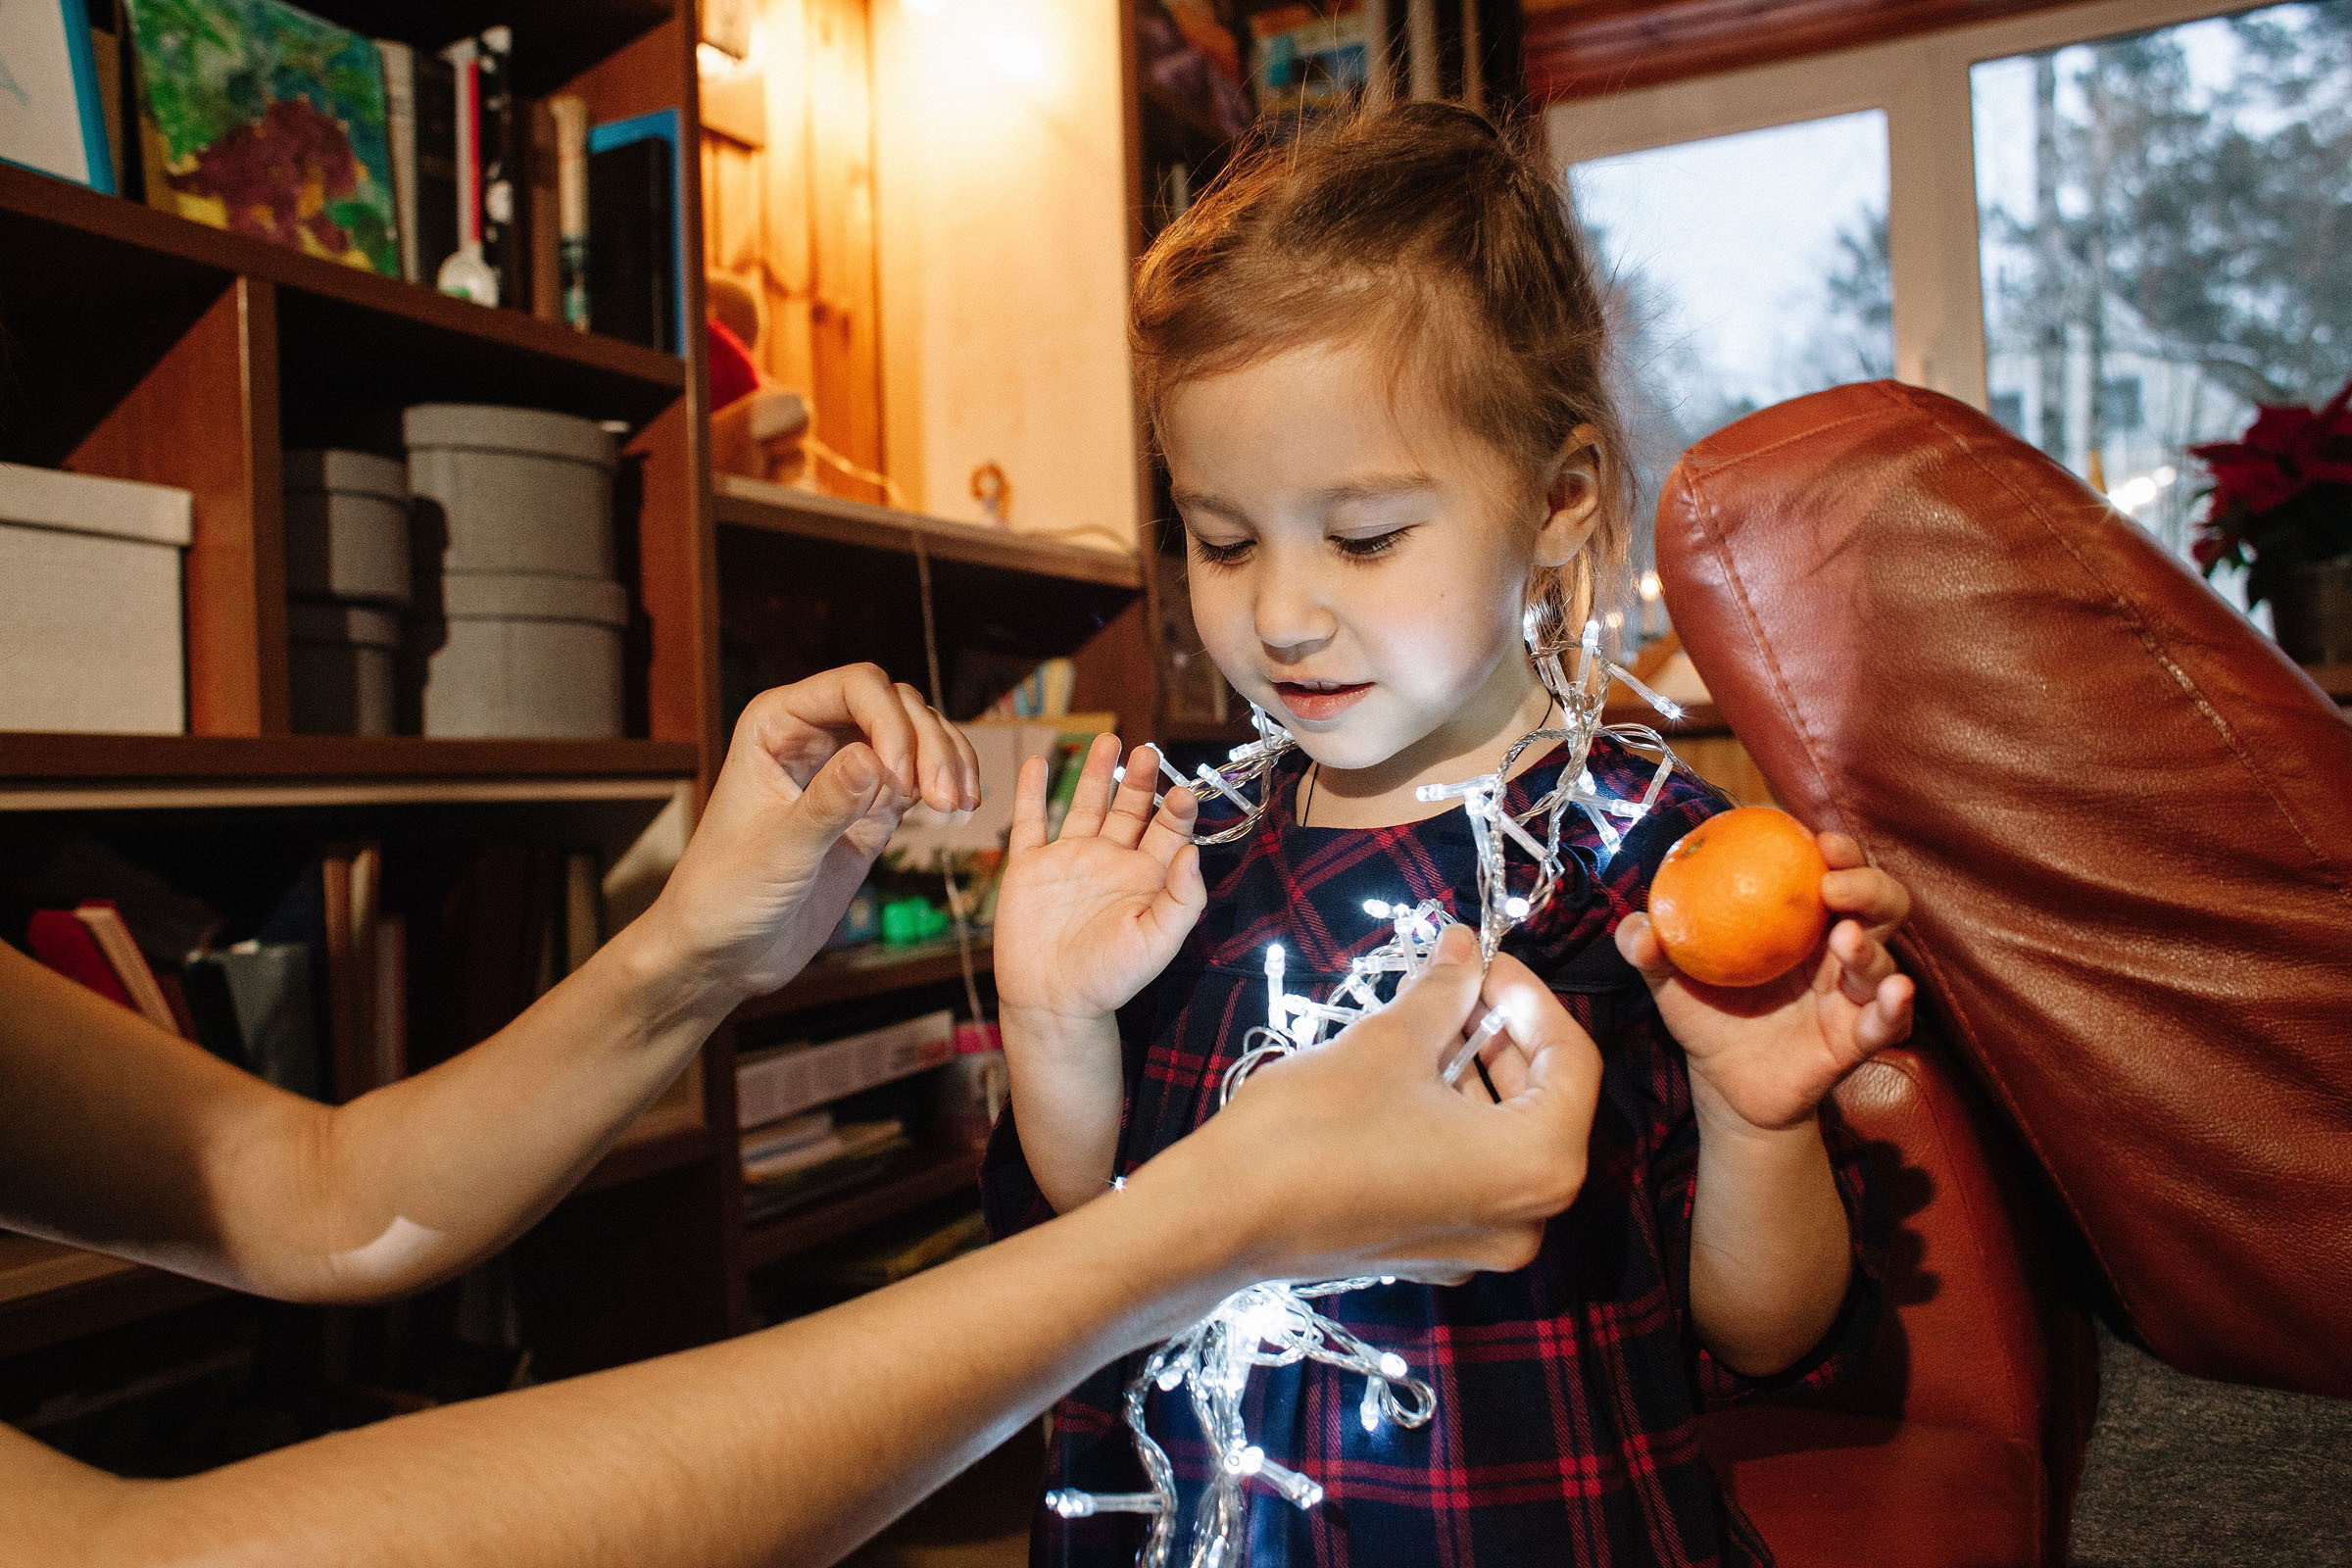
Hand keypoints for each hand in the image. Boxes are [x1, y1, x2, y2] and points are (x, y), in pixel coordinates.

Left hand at [648, 666, 978, 1005]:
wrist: (727, 949)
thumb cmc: (726, 894)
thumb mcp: (777, 851)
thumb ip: (826, 804)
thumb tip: (875, 759)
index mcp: (778, 724)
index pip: (855, 687)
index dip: (891, 722)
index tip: (902, 779)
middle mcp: (816, 735)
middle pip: (897, 705)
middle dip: (930, 745)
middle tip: (947, 802)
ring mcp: (848, 770)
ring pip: (918, 735)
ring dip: (948, 763)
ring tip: (960, 809)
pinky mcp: (873, 807)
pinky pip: (922, 776)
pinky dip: (948, 786)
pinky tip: (959, 812)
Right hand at [993, 736, 1204, 1026]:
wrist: (1052, 1001)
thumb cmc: (1109, 978)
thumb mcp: (1157, 942)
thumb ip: (1182, 899)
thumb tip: (1192, 851)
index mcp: (1145, 878)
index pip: (1167, 832)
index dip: (1177, 810)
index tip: (1182, 792)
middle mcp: (1110, 862)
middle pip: (1130, 809)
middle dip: (1140, 779)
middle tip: (1148, 749)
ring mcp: (1069, 860)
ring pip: (1084, 805)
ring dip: (1096, 773)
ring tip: (1108, 739)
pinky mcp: (1031, 867)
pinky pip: (1031, 822)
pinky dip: (1032, 791)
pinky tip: (1036, 762)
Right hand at [1171, 926, 1604, 1285]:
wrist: (1225, 1215)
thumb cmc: (1315, 1126)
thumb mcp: (1391, 1041)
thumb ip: (1446, 991)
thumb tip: (1466, 945)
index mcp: (1539, 1165)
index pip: (1574, 1062)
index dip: (1532, 998)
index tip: (1486, 963)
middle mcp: (1528, 1220)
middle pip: (1546, 1105)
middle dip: (1504, 1036)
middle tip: (1458, 987)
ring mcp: (1482, 1246)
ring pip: (1506, 1142)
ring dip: (1477, 1076)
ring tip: (1426, 1027)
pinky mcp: (1437, 1253)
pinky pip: (1472, 1177)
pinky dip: (1455, 1125)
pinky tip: (1408, 1083)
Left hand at [1615, 830, 1914, 1134]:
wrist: (1722, 1084)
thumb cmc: (1706, 1017)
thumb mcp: (1670, 979)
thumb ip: (1648, 948)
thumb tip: (1638, 927)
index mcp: (1798, 922)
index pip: (1829, 870)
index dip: (1834, 849)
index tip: (1816, 838)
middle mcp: (1834, 948)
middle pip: (1877, 902)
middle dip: (1867, 882)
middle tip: (1834, 883)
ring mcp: (1850, 992)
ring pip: (1884, 955)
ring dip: (1871, 943)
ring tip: (1844, 938)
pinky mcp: (1858, 1036)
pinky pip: (1889, 1020)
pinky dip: (1898, 1005)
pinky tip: (1895, 991)